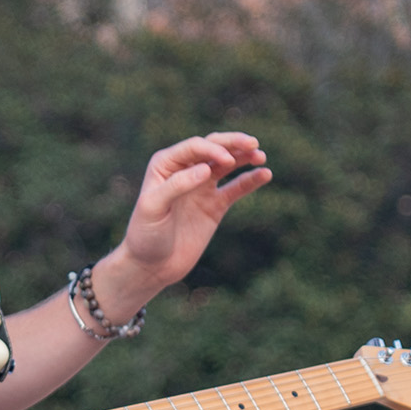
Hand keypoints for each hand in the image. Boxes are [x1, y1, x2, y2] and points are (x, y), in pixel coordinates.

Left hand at [115, 131, 270, 294]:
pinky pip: (236, 188)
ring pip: (228, 164)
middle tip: (253, 143)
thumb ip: (177, 185)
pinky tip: (265, 174)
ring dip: (245, 157)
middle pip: (213, 148)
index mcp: (166, 165)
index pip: (194, 148)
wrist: (152, 266)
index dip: (212, 150)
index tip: (227, 161)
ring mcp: (202, 187)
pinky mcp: (215, 205)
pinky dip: (251, 180)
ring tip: (261, 156)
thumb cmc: (145, 235)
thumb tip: (206, 168)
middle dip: (233, 143)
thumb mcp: (153, 207)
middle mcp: (185, 171)